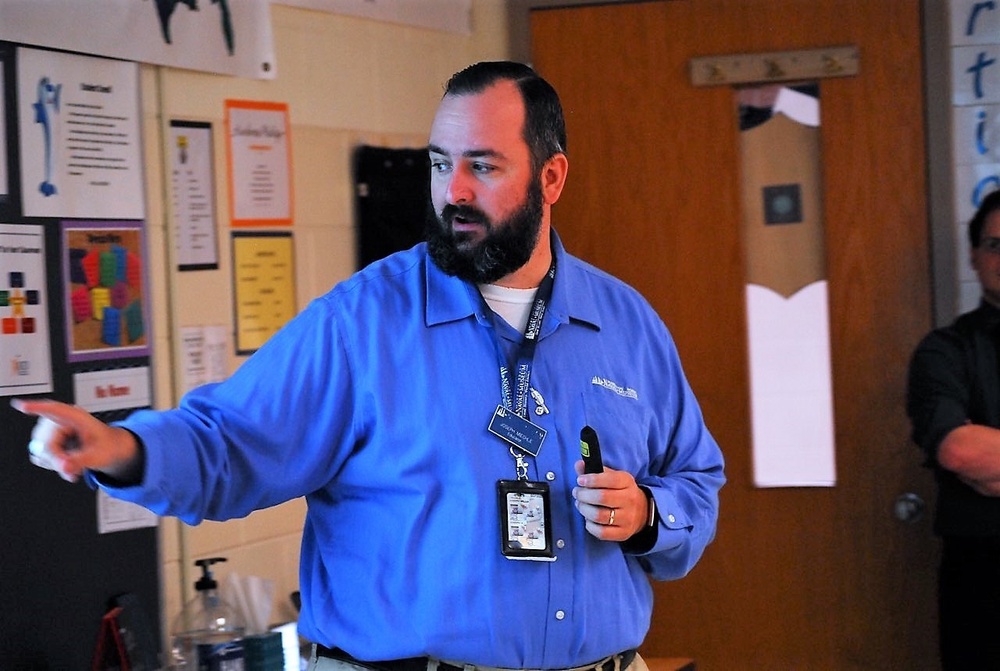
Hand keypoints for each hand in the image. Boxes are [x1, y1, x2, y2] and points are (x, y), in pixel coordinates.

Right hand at [10, 398, 140, 483]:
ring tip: (74, 464)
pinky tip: (66, 462)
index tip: (22, 406)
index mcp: (76, 416)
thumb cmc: (106, 446)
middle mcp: (59, 420)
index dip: (38, 408)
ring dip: (55, 463)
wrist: (108, 448)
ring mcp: (49, 429)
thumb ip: (81, 461)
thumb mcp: (99, 455)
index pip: (55, 410)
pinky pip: (38, 456)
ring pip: (39, 451)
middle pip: (45, 443)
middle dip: (57, 460)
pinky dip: (51, 464)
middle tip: (73, 471)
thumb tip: (64, 467)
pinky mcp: (44, 440)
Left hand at [572, 460, 649, 540]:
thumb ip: (594, 471)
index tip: (580, 480)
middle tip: (577, 493)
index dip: (592, 480)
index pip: (610, 479)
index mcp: (627, 482)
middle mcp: (629, 500)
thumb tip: (579, 464)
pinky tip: (588, 519)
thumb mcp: (612, 477)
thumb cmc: (621, 491)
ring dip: (584, 509)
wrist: (642, 512)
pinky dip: (590, 525)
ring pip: (599, 515)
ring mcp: (627, 518)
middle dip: (583, 495)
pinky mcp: (623, 533)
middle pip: (602, 497)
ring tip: (580, 504)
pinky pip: (601, 532)